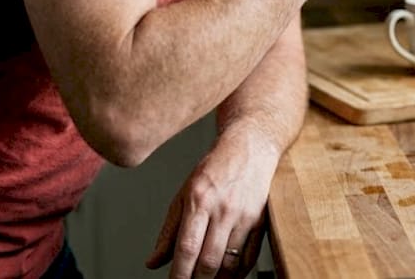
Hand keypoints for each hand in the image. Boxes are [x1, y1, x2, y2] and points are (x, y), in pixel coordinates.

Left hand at [145, 130, 279, 278]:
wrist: (250, 148)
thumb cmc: (215, 169)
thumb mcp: (184, 194)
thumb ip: (168, 231)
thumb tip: (153, 261)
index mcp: (199, 201)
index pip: (187, 248)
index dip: (179, 274)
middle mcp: (223, 209)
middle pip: (209, 260)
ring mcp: (244, 216)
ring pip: (230, 262)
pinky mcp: (260, 221)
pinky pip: (249, 257)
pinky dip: (238, 273)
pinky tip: (228, 276)